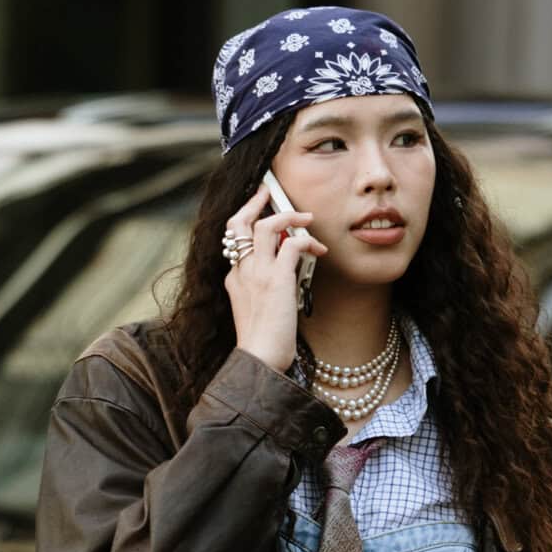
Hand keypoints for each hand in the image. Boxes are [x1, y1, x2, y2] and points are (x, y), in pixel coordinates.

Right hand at [224, 182, 326, 372]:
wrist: (260, 360)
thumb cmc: (263, 345)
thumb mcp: (259, 310)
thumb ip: (267, 288)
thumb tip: (290, 273)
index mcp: (234, 279)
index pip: (233, 240)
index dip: (245, 220)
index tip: (257, 211)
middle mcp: (241, 271)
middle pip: (238, 223)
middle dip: (254, 202)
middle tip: (268, 191)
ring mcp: (257, 273)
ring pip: (266, 225)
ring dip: (289, 216)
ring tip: (306, 218)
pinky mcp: (277, 278)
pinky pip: (292, 244)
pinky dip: (307, 241)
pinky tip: (318, 249)